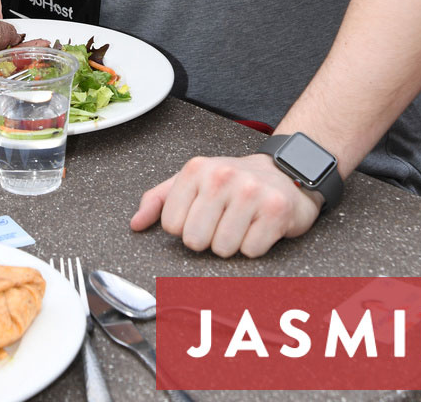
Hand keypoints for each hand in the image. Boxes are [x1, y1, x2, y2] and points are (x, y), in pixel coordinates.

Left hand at [130, 153, 321, 257]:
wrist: (285, 173)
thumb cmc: (233, 182)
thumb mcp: (193, 182)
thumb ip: (159, 200)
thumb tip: (135, 224)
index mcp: (196, 169)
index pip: (171, 225)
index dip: (186, 227)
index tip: (201, 215)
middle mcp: (222, 176)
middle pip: (195, 240)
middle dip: (208, 238)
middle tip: (223, 221)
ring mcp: (251, 191)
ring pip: (223, 249)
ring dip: (232, 243)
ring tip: (242, 223)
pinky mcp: (276, 209)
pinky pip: (251, 251)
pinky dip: (255, 245)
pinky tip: (259, 226)